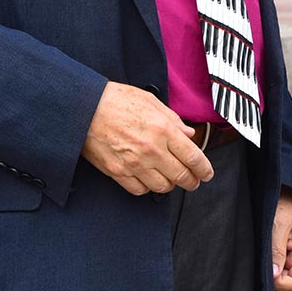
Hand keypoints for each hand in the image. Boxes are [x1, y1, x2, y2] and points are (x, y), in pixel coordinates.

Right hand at [81, 82, 213, 194]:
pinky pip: (139, 190)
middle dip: (192, 181)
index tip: (207, 173)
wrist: (84, 108)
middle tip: (194, 181)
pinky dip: (147, 188)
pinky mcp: (117, 172)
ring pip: (162, 187)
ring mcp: (134, 163)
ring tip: (171, 179)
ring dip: (170, 185)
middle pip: (181, 176)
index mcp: (163, 129)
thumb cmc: (116, 100)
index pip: (193, 157)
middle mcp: (152, 149)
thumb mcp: (151, 102)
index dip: (204, 169)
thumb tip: (188, 134)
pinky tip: (149, 180)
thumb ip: (173, 120)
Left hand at [272, 188, 291, 290]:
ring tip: (267, 253)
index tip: (268, 271)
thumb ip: (277, 252)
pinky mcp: (290, 258)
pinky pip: (281, 273)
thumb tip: (274, 276)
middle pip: (291, 286)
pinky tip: (268, 254)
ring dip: (273, 274)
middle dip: (275, 280)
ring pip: (285, 281)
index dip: (280, 282)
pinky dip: (272, 269)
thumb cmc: (284, 206)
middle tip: (266, 260)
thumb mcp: (278, 225)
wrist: (283, 195)